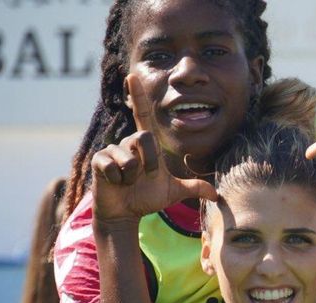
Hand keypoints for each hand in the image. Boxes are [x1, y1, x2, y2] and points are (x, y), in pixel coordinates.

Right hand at [90, 73, 216, 233]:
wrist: (124, 213)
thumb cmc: (146, 198)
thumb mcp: (173, 192)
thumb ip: (194, 188)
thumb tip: (216, 194)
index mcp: (146, 146)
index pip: (142, 115)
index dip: (138, 96)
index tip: (133, 76)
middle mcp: (129, 143)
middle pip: (144, 139)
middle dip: (150, 163)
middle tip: (145, 177)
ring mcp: (112, 151)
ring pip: (129, 158)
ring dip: (133, 177)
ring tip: (128, 182)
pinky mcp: (99, 161)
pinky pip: (112, 167)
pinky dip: (118, 180)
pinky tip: (115, 183)